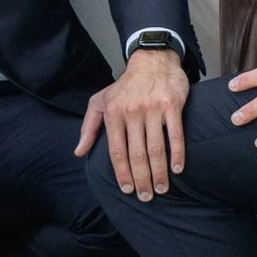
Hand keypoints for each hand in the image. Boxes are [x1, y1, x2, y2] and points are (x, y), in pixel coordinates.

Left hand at [76, 47, 189, 200]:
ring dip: (159, 172)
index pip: (116, 151)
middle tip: (146, 197)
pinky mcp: (172, 105)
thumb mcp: (101, 101)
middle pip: (136, 154)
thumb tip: (79, 152)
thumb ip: (89, 127)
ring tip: (161, 188)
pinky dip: (177, 154)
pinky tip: (177, 169)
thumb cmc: (125, 85)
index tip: (127, 190)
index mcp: (113, 114)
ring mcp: (153, 109)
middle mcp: (132, 112)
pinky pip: (175, 134)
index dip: (122, 173)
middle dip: (141, 179)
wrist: (152, 59)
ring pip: (156, 148)